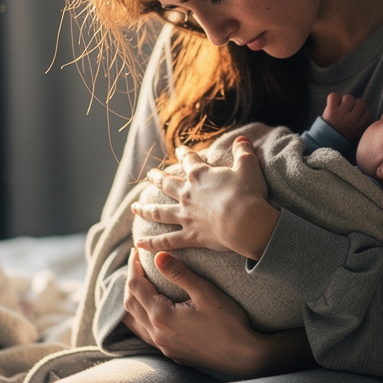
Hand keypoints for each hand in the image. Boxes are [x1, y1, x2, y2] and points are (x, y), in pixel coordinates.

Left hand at [122, 249, 313, 377]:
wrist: (243, 357)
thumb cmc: (228, 323)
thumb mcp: (205, 293)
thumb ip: (179, 273)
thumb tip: (158, 255)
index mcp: (161, 316)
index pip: (135, 286)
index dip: (134, 266)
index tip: (137, 252)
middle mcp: (157, 333)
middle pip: (130, 303)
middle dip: (130, 281)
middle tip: (137, 264)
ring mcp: (163, 346)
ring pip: (134, 321)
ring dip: (133, 301)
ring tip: (140, 285)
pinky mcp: (171, 353)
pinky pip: (145, 333)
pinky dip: (140, 318)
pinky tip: (149, 311)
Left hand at [132, 136, 279, 260]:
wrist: (245, 222)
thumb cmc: (248, 194)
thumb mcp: (248, 167)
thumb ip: (244, 152)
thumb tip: (242, 139)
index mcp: (200, 176)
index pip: (189, 161)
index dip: (184, 154)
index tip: (178, 150)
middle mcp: (187, 194)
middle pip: (167, 184)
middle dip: (157, 178)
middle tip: (150, 175)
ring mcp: (185, 216)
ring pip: (159, 212)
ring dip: (145, 209)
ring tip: (134, 207)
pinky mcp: (189, 236)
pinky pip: (166, 240)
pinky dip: (152, 243)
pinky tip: (139, 243)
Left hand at [321, 92, 371, 143]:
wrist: (325, 141)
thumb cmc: (342, 136)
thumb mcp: (357, 134)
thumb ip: (363, 123)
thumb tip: (366, 110)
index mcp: (359, 126)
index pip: (368, 112)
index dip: (363, 112)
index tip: (358, 115)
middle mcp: (351, 119)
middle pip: (361, 102)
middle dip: (356, 105)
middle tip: (350, 110)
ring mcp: (340, 113)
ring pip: (349, 97)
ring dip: (345, 100)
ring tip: (341, 107)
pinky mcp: (330, 109)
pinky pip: (334, 96)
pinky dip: (334, 98)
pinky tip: (334, 104)